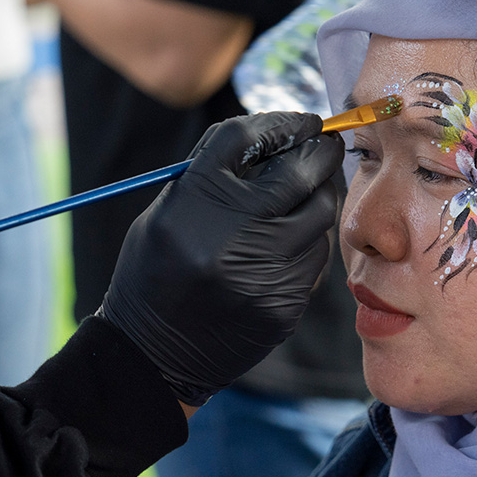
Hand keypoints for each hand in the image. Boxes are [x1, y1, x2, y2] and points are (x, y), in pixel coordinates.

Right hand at [98, 113, 344, 405]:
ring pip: (320, 214)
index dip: (281, 123)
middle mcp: (233, 235)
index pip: (247, 138)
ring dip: (320, 195)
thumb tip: (280, 134)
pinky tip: (295, 237)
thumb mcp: (170, 208)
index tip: (300, 122)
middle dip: (319, 151)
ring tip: (309, 191)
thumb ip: (221, 171)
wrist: (152, 354)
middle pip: (299, 172)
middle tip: (324, 144)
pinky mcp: (285, 305)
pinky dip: (311, 239)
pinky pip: (316, 257)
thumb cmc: (157, 269)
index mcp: (194, 202)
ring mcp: (265, 273)